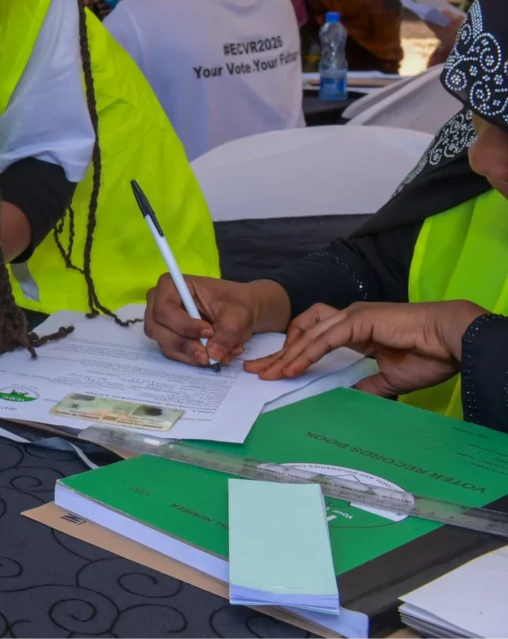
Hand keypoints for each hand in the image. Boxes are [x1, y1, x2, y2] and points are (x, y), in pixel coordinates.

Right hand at [143, 274, 290, 367]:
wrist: (241, 312)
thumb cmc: (236, 303)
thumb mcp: (238, 314)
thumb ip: (227, 332)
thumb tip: (213, 354)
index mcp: (171, 285)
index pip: (164, 309)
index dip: (183, 325)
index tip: (209, 332)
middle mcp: (159, 303)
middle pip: (158, 329)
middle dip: (185, 345)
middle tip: (209, 355)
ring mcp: (161, 322)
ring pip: (165, 344)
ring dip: (191, 354)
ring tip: (218, 356)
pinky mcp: (168, 337)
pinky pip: (174, 353)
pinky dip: (193, 358)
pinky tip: (212, 356)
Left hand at [245, 300, 488, 397]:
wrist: (454, 341)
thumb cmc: (430, 356)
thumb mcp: (390, 379)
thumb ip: (367, 384)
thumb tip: (349, 396)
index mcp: (355, 329)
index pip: (313, 339)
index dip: (292, 354)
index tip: (272, 371)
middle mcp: (349, 318)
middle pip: (303, 332)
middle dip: (278, 352)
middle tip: (256, 370)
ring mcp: (353, 316)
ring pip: (309, 334)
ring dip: (288, 354)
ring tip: (269, 373)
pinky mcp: (360, 319)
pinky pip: (326, 337)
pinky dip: (307, 352)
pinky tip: (293, 367)